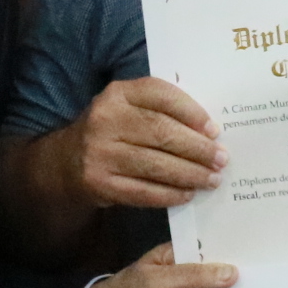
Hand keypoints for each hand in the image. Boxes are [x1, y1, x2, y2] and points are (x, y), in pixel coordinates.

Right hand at [66, 78, 223, 209]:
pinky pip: (143, 191)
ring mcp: (99, 153)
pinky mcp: (99, 183)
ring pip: (155, 164)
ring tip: (212, 179)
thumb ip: (162, 111)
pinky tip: (187, 194)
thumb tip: (209, 133)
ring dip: (189, 174)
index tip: (214, 130)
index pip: (161, 95)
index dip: (191, 112)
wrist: (66, 162)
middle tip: (221, 159)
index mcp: (118, 93)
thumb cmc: (113, 132)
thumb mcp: (129, 109)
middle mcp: (105, 119)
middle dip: (197, 148)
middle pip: (161, 132)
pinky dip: (169, 194)